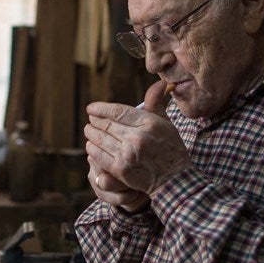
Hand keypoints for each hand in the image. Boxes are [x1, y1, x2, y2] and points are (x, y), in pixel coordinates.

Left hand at [84, 79, 189, 209]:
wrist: (174, 179)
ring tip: (89, 131)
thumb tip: (159, 83)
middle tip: (91, 120)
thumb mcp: (166, 123)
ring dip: (91, 134)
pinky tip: (91, 146)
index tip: (91, 108)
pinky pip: (99, 155)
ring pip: (100, 139)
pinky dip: (93, 149)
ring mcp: (127, 154)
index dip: (101, 109)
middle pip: (106, 125)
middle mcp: (136, 137)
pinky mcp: (120, 169)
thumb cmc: (171, 148)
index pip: (117, 111)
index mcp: (148, 123)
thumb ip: (156, 103)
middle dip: (95, 121)